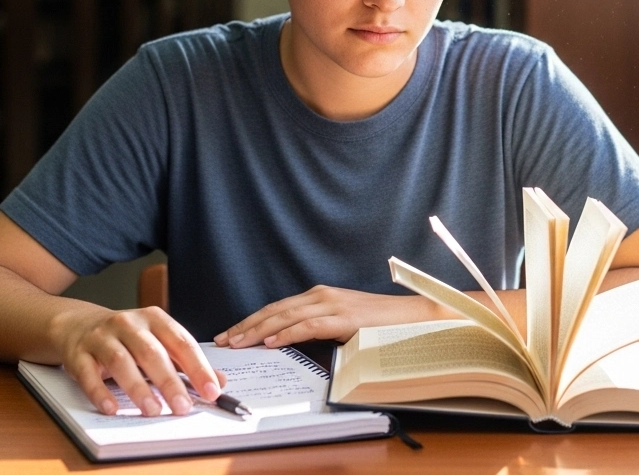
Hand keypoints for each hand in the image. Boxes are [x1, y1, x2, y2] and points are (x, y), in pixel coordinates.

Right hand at [50, 306, 227, 417]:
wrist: (77, 324)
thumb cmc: (126, 337)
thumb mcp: (158, 341)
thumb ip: (186, 362)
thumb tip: (219, 382)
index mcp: (154, 319)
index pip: (181, 342)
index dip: (198, 368)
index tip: (212, 391)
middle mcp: (128, 324)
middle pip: (152, 353)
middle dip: (170, 382)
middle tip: (183, 407)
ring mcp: (101, 337)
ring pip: (121, 362)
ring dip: (138, 388)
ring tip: (153, 410)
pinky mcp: (78, 354)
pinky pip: (88, 374)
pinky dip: (100, 392)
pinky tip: (111, 408)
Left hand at [213, 286, 441, 348]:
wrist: (414, 316)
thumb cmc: (380, 324)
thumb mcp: (343, 324)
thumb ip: (319, 328)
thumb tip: (291, 342)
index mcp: (320, 296)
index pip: (277, 308)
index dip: (252, 320)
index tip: (231, 334)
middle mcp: (323, 296)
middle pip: (276, 310)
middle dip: (247, 326)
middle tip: (224, 340)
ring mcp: (334, 305)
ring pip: (287, 316)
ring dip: (260, 330)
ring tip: (239, 342)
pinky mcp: (346, 318)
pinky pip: (310, 326)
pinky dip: (289, 332)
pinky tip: (273, 341)